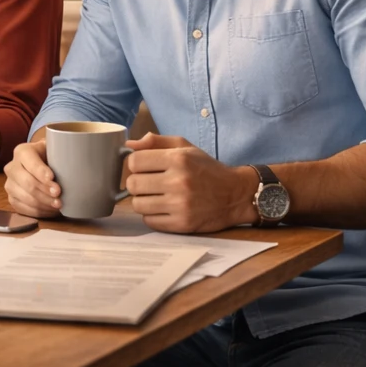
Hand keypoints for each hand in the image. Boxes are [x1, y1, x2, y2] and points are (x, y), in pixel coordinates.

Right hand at [3, 139, 61, 218]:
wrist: (42, 166)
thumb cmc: (52, 158)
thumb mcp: (56, 149)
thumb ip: (63, 151)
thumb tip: (80, 156)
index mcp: (22, 151)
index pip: (29, 162)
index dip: (41, 172)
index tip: (54, 180)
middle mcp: (11, 167)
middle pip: (27, 182)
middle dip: (45, 192)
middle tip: (60, 196)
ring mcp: (9, 184)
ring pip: (25, 197)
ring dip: (44, 203)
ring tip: (58, 205)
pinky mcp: (12, 198)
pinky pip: (23, 209)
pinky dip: (39, 211)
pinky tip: (51, 210)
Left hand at [124, 133, 257, 232]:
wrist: (236, 195)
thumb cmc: (206, 168)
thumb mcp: (186, 147)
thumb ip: (157, 142)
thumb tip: (129, 144)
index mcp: (178, 159)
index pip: (134, 161)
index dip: (135, 164)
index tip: (144, 167)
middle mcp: (179, 182)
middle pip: (132, 184)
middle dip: (137, 183)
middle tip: (148, 183)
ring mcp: (181, 205)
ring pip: (137, 204)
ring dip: (143, 200)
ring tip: (156, 196)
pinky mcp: (183, 224)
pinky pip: (149, 221)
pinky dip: (152, 215)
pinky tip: (164, 209)